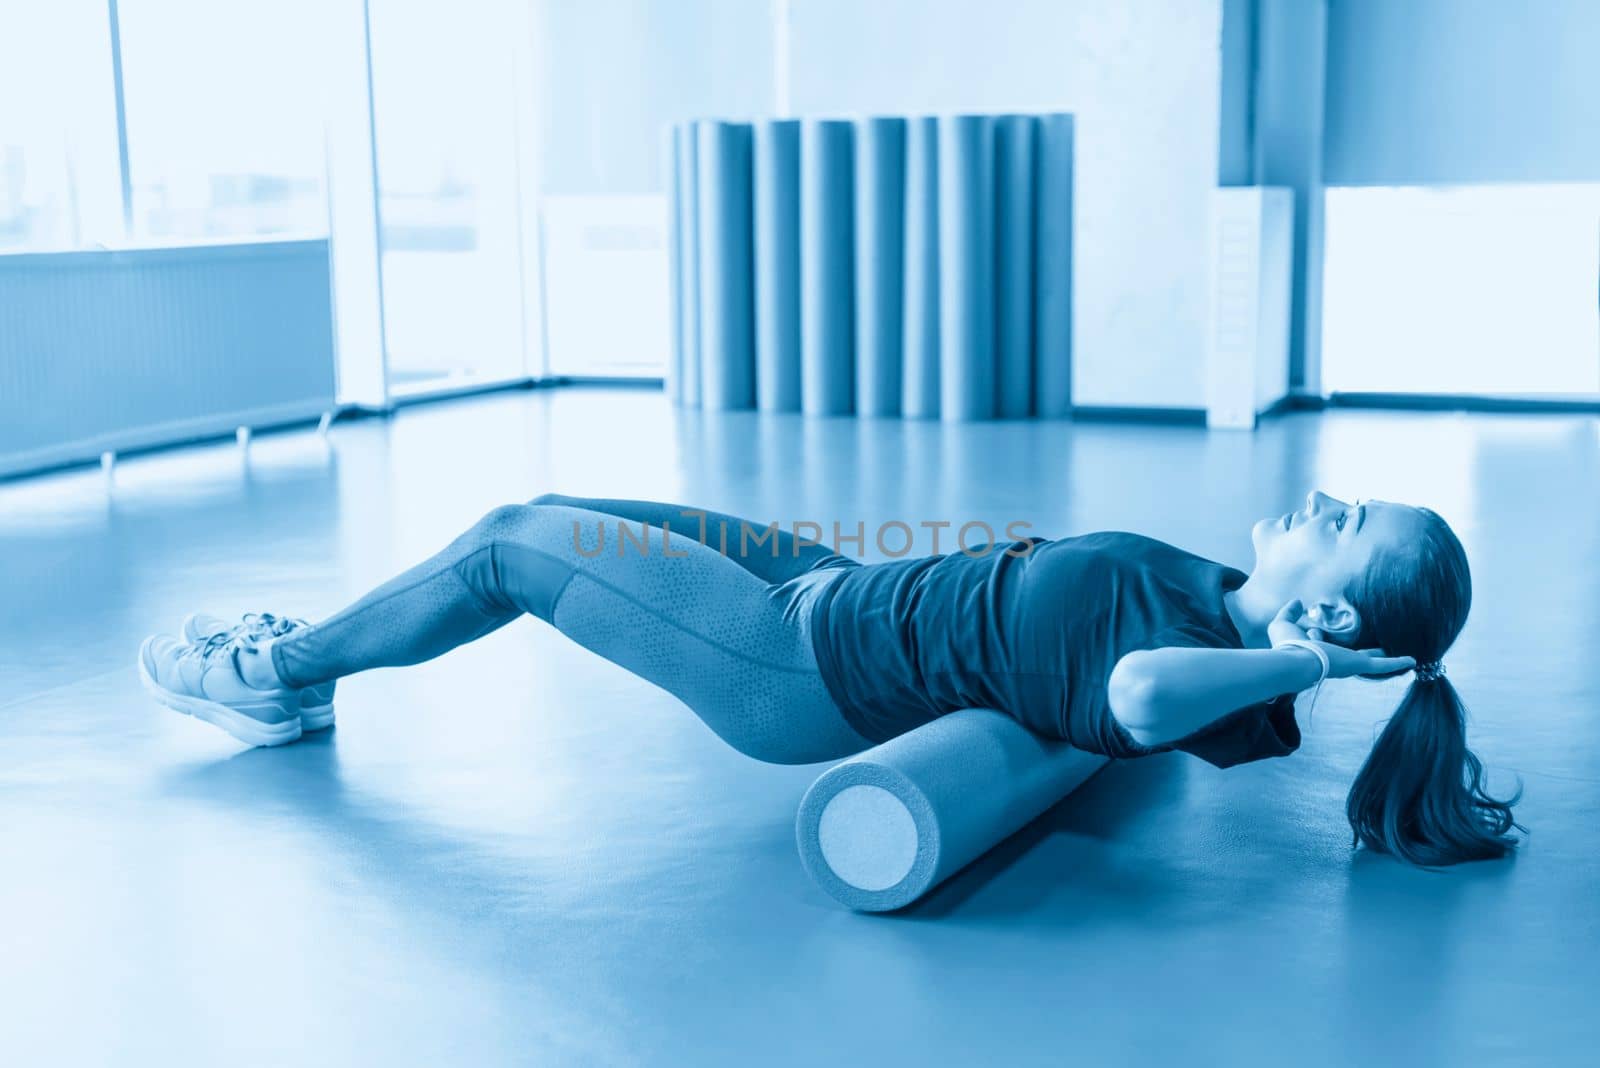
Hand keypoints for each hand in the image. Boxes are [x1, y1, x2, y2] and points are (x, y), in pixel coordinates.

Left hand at [1268, 599, 1415, 679]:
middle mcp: (1336, 661)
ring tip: (1403, 659)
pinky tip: (1412, 661)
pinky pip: (1382, 665)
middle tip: (1380, 651)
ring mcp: (1349, 665)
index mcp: (1319, 654)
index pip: (1326, 644)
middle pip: (1356, 658)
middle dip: (1367, 655)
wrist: (1293, 661)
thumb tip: (1299, 602)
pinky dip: (1397, 663)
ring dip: (1385, 659)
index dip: (1317, 633)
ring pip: (1371, 662)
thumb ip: (1290, 613)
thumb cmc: (1286, 645)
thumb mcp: (1283, 624)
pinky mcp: (1359, 665)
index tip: (1311, 627)